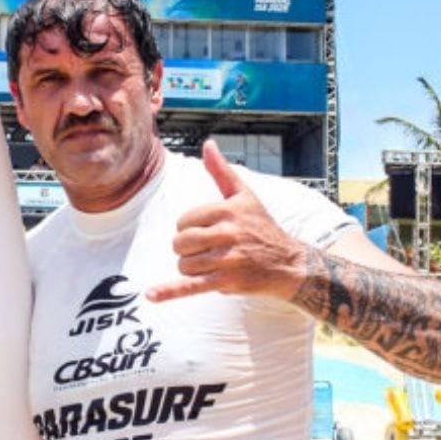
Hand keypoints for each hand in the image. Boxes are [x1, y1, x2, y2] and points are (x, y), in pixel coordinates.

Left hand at [145, 141, 302, 303]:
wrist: (289, 263)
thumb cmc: (262, 227)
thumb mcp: (244, 196)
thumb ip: (221, 172)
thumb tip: (208, 144)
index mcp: (227, 210)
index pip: (183, 220)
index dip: (190, 228)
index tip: (208, 231)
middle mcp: (227, 233)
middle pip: (180, 242)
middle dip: (188, 249)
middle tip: (209, 250)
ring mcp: (227, 259)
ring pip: (184, 264)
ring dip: (192, 267)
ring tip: (213, 264)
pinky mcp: (226, 282)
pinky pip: (191, 286)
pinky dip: (170, 292)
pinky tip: (151, 295)